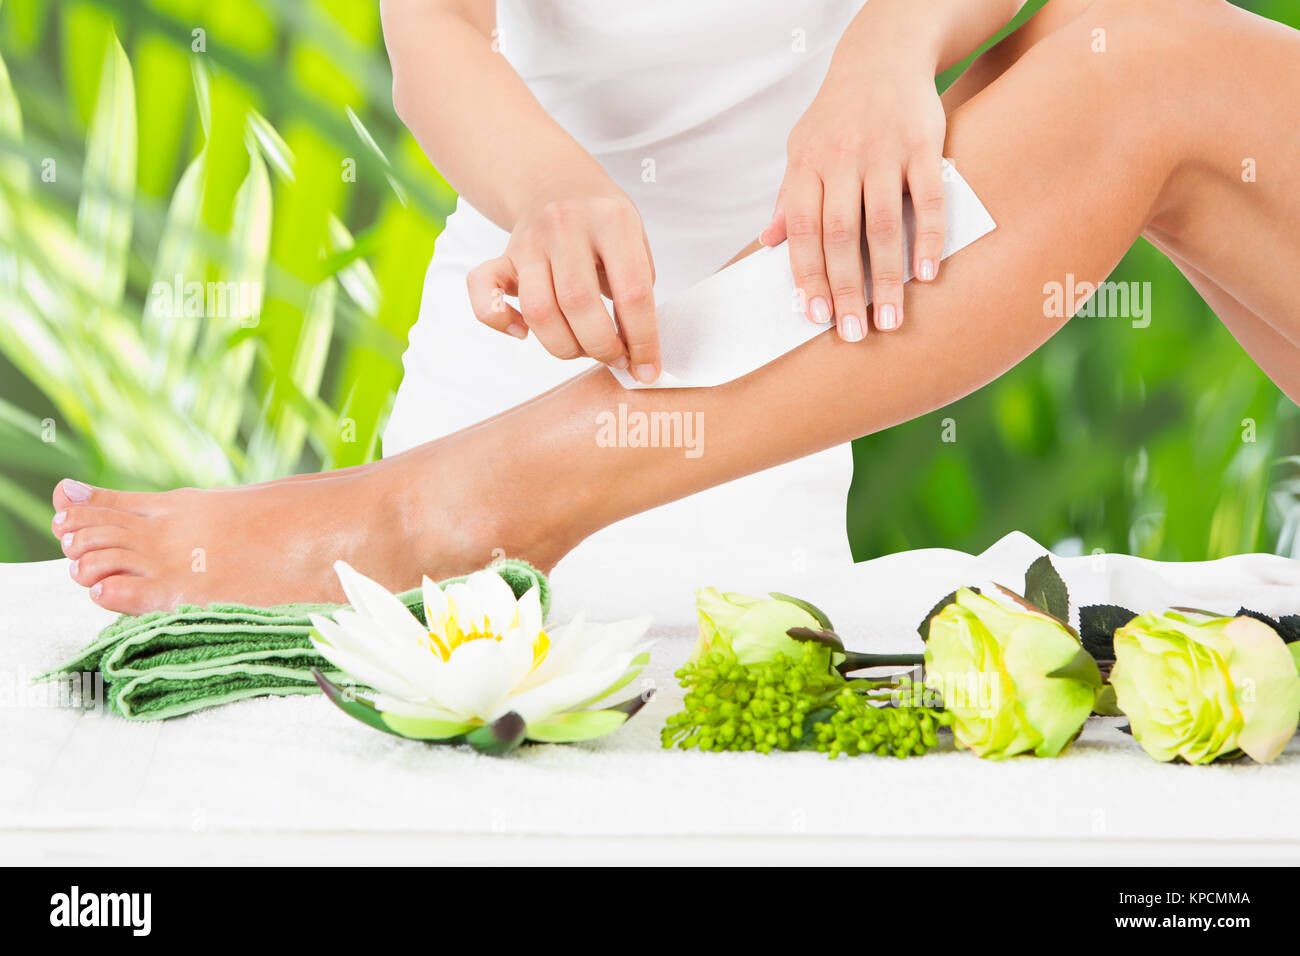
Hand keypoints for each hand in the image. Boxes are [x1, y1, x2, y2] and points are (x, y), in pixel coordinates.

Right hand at [467, 175, 659, 382]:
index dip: (643, 340)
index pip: (633, 292)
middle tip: (615, 358)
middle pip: (579, 305)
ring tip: (583, 348)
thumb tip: (635, 351)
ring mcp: (529, 241)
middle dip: (602, 347)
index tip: (647, 369)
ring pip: (538, 310)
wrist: (556, 182)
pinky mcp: (502, 256)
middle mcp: (566, 226)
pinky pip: (483, 292)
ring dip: (564, 346)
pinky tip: (524, 333)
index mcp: (612, 220)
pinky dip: (500, 321)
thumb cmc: (603, 224)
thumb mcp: (636, 241)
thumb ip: (638, 289)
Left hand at [762, 62, 946, 340]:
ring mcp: (884, 152)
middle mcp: (842, 160)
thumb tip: (768, 242)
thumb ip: (790, 197)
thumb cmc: (837, 115)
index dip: (808, 276)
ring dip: (886, 277)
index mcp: (807, 166)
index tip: (814, 316)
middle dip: (846, 289)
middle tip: (854, 333)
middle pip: (841, 236)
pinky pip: (928, 198)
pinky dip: (927, 238)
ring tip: (890, 318)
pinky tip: (926, 274)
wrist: (882, 56)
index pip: (804, 231)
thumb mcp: (801, 149)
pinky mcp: (923, 145)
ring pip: (883, 224)